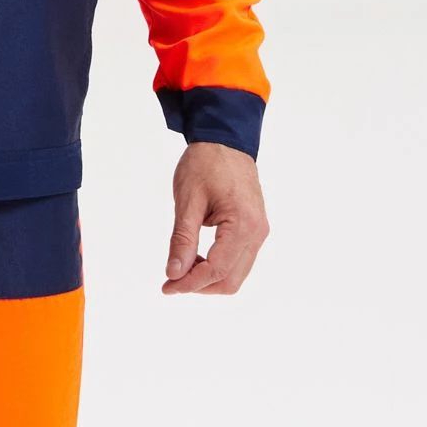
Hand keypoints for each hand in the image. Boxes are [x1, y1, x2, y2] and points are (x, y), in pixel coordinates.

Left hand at [164, 141, 268, 295]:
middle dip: (199, 286)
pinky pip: (239, 260)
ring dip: (209, 279)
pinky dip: (218, 267)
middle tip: (171, 280)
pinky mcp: (255, 229)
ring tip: (182, 266)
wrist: (225, 140)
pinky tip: (197, 257)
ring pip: (236, 274)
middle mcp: (257, 232)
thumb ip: (182, 240)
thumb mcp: (187, 201)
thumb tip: (174, 273)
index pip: (216, 270)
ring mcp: (259, 232)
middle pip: (230, 281)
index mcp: (242, 224)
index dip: (190, 283)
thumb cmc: (205, 164)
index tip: (167, 286)